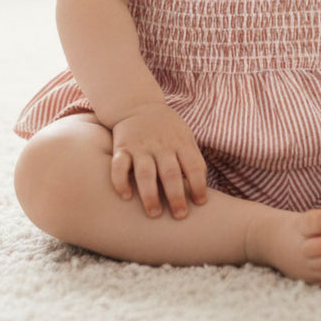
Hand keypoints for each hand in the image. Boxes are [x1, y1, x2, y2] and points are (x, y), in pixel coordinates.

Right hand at [110, 102, 206, 218]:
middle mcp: (162, 145)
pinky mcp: (122, 148)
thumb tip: (202, 193)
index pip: (194, 165)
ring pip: (145, 173)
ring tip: (154, 213)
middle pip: (171, 173)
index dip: (198, 185)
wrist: (138, 105)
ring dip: (150, 195)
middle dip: (176, 196)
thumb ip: (191, 159)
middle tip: (180, 216)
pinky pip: (119, 166)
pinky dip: (121, 182)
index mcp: (181, 143)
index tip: (200, 203)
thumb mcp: (184, 137)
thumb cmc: (167, 130)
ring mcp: (141, 147)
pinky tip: (126, 197)